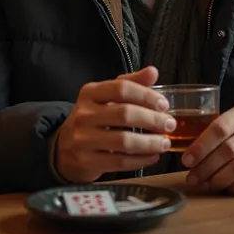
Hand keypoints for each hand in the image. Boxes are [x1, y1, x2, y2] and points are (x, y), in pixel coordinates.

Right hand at [55, 66, 175, 182]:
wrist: (63, 149)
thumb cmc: (93, 118)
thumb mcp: (107, 97)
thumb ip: (131, 83)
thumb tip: (153, 71)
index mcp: (90, 92)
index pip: (122, 88)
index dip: (146, 95)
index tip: (164, 104)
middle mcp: (83, 113)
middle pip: (125, 114)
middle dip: (152, 120)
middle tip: (170, 124)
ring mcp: (82, 139)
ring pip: (123, 140)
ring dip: (150, 142)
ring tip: (164, 143)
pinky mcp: (85, 162)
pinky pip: (119, 161)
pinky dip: (141, 160)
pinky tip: (153, 157)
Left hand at [181, 103, 233, 193]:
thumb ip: (215, 132)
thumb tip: (187, 155)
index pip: (220, 128)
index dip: (201, 146)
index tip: (186, 160)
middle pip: (228, 150)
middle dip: (206, 166)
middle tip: (191, 178)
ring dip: (216, 179)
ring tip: (203, 184)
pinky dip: (232, 187)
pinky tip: (222, 188)